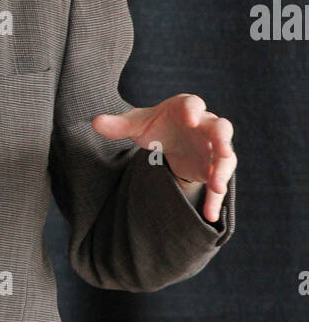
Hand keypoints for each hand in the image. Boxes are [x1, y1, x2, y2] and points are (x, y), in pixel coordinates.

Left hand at [91, 93, 235, 224]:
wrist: (169, 140)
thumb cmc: (155, 126)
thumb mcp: (137, 125)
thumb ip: (119, 125)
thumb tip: (96, 123)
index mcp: (186, 108)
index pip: (193, 104)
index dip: (193, 110)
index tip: (190, 118)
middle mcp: (205, 126)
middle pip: (221, 128)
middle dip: (222, 138)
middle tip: (222, 149)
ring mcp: (213, 147)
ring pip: (225, 157)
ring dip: (222, 171)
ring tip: (217, 187)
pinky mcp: (213, 167)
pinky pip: (217, 182)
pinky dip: (214, 200)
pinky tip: (210, 216)